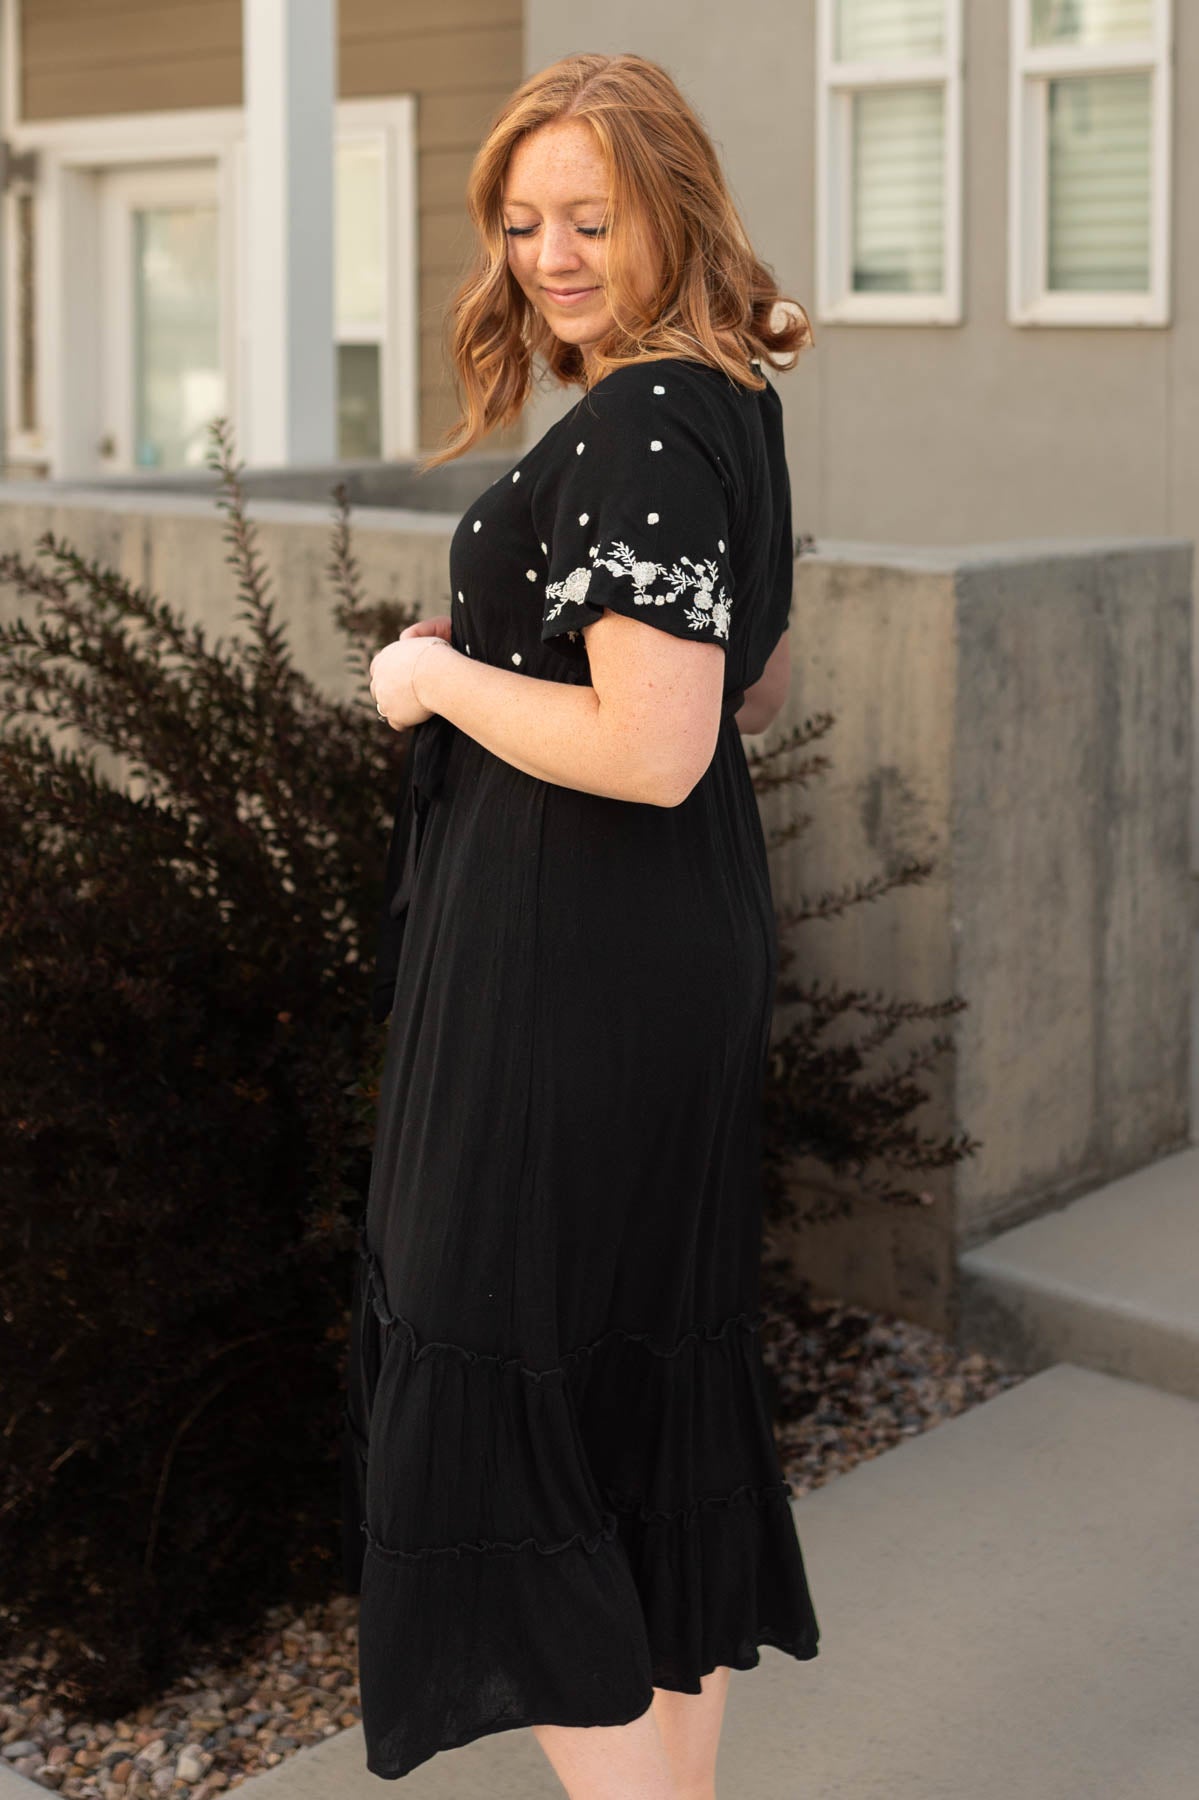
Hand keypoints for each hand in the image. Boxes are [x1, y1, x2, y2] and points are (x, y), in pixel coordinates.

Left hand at [369, 615, 453, 729]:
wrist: (437, 672)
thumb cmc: (437, 653)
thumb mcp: (426, 636)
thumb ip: (416, 636)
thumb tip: (411, 638)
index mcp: (384, 658)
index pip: (378, 667)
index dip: (390, 674)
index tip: (404, 678)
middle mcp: (378, 677)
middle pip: (377, 688)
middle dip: (390, 692)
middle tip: (409, 696)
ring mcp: (383, 698)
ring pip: (384, 707)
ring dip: (396, 708)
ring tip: (414, 709)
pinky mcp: (393, 715)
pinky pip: (396, 723)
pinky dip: (406, 723)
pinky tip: (418, 720)